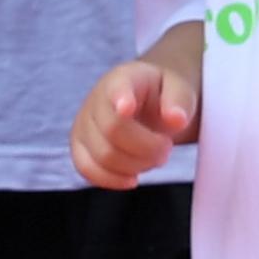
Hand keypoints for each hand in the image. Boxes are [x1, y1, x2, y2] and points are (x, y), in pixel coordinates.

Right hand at [70, 56, 198, 188]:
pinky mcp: (79, 146)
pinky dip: (112, 180)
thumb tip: (176, 119)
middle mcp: (95, 99)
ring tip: (152, 156)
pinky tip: (132, 178)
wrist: (145, 101)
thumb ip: (179, 100)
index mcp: (123, 79)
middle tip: (166, 146)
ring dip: (136, 165)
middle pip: (113, 130)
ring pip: (103, 156)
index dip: (120, 98)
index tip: (127, 108)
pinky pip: (87, 170)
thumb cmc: (161, 95)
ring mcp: (84, 123)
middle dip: (148, 147)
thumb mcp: (179, 89)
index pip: (117, 88)